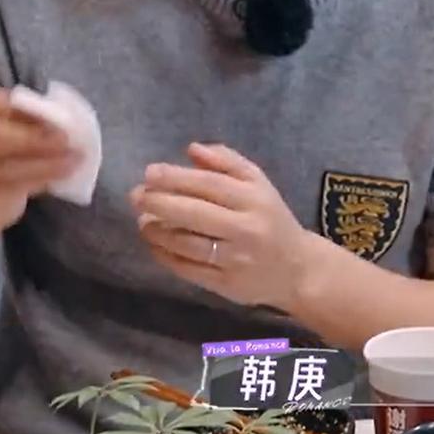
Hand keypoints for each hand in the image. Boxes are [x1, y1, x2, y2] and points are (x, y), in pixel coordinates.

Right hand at [0, 89, 78, 234]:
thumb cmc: (7, 153)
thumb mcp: (17, 130)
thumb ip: (32, 120)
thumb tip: (66, 118)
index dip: (21, 106)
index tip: (54, 111)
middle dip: (37, 138)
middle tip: (68, 139)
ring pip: (6, 165)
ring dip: (46, 162)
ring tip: (74, 159)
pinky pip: (10, 185)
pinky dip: (40, 179)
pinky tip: (62, 175)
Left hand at [130, 143, 311, 309]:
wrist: (297, 269)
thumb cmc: (272, 219)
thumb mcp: (259, 185)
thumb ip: (228, 163)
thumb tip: (191, 149)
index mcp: (256, 200)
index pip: (210, 184)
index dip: (176, 177)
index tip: (150, 172)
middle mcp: (247, 229)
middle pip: (194, 213)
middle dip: (159, 203)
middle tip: (136, 196)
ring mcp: (235, 259)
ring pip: (187, 243)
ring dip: (158, 231)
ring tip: (143, 221)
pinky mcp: (226, 284)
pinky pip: (187, 268)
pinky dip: (165, 255)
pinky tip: (155, 244)